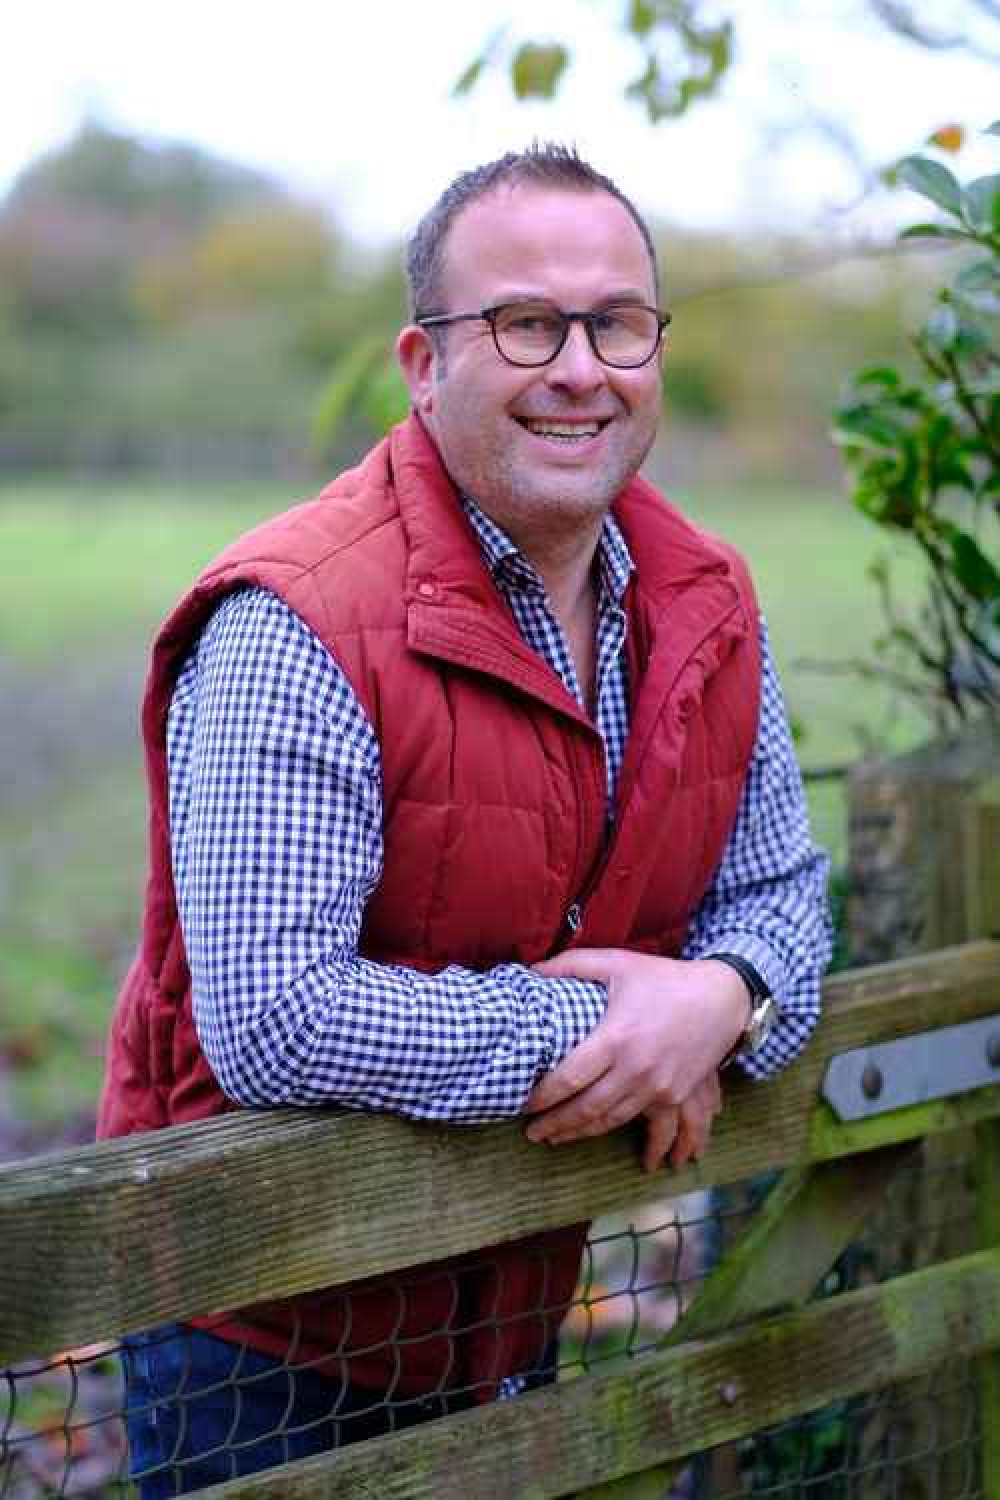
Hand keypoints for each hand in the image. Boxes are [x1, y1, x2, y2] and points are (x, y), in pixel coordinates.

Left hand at [523, 948, 746, 1152]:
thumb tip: (531, 969)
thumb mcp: (617, 963)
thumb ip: (571, 965)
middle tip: (531, 1134)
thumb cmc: (664, 979)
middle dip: (555, 1124)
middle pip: (586, 1109)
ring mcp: (657, 1087)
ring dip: (581, 1134)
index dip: (543, 1097)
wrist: (722, 998)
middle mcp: (635, 1069)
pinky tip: (617, 1147)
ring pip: (611, 1121)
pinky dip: (629, 1138)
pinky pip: (646, 1125)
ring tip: (557, 1138)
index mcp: (616, 1038)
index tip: (523, 1104)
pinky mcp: (674, 1095)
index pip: (569, 1079)